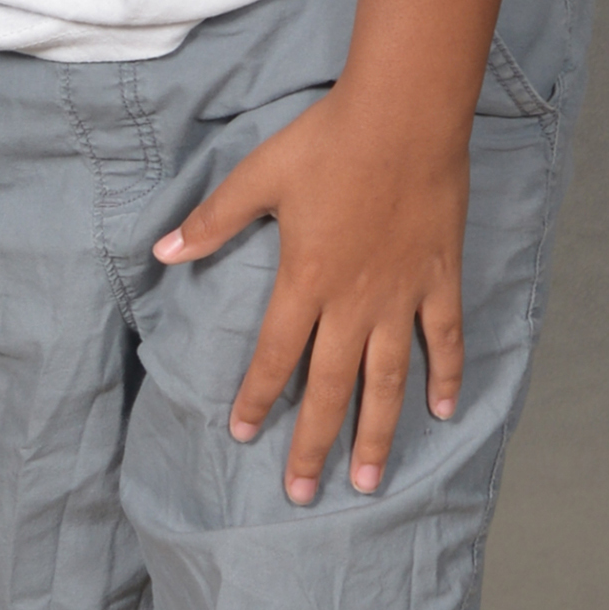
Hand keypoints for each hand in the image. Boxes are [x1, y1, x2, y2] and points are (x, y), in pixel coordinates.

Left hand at [153, 87, 467, 502]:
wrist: (404, 115)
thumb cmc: (327, 141)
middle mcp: (354, 301)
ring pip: (388, 381)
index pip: (274, 355)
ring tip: (367, 481)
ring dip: (376, 433)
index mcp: (305, 279)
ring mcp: (401, 295)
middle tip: (304, 494)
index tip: (244, 433)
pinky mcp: (440, 279)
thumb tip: (161, 251)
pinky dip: (447, 378)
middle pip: (331, 387)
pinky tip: (443, 413)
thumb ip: (212, 220)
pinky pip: (445, 340)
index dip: (257, 397)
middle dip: (314, 444)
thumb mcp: (259, 175)